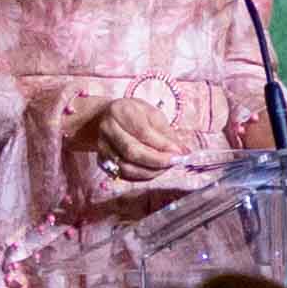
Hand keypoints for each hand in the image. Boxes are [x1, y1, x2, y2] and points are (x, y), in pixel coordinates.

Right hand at [79, 93, 212, 179]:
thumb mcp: (152, 114)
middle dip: (157, 161)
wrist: (104, 118)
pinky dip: (142, 176)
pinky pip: (123, 175)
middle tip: (175, 162)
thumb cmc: (132, 114)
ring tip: (166, 167)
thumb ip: (167, 133)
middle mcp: (107, 129)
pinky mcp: (102, 160)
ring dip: (151, 172)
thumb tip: (184, 152)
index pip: (142, 132)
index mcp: (120, 111)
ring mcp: (102, 146)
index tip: (179, 152)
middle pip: (132, 152)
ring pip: (127, 167)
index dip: (162, 145)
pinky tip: (154, 171)